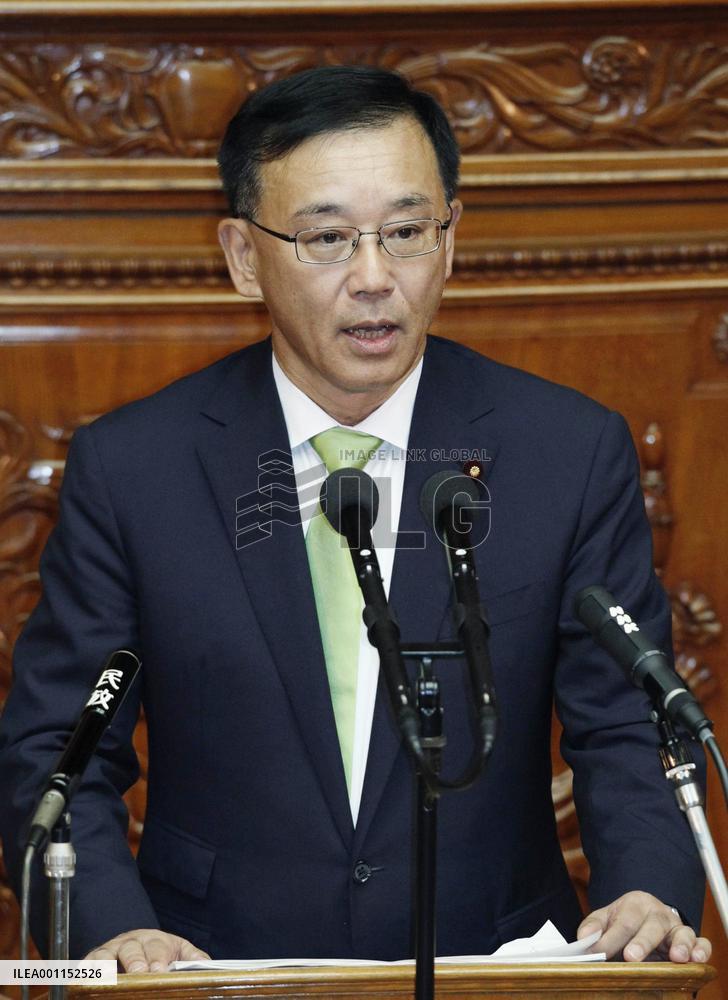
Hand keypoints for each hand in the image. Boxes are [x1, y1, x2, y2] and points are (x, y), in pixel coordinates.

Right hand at [86, 928, 209, 972]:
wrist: (133, 942)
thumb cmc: (158, 952)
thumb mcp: (178, 951)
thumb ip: (192, 957)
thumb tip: (207, 965)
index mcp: (154, 940)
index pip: (157, 946)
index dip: (159, 958)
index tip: (161, 970)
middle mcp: (130, 942)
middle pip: (131, 948)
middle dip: (136, 961)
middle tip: (140, 973)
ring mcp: (109, 951)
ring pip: (105, 954)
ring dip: (107, 967)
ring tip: (110, 980)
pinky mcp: (91, 961)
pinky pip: (85, 965)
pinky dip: (84, 971)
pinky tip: (85, 980)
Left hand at [578, 891, 711, 962]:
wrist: (648, 915)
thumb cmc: (626, 920)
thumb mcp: (607, 917)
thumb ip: (593, 926)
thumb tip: (583, 938)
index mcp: (635, 904)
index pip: (623, 922)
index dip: (610, 939)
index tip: (597, 953)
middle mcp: (658, 913)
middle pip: (651, 926)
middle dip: (642, 942)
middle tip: (631, 957)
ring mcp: (676, 926)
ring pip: (681, 933)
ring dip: (679, 945)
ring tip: (676, 957)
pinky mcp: (691, 940)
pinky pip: (701, 943)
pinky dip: (701, 950)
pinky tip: (695, 959)